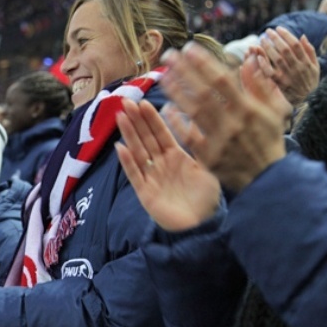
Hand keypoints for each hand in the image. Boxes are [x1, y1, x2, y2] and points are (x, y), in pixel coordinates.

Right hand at [115, 99, 220, 231]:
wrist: (203, 225)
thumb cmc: (206, 197)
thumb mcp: (207, 166)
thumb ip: (198, 144)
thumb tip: (192, 119)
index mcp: (176, 156)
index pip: (161, 133)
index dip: (152, 118)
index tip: (143, 102)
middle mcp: (161, 164)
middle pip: (146, 138)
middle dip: (136, 120)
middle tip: (125, 101)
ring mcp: (152, 177)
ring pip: (138, 152)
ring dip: (129, 135)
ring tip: (120, 117)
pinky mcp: (145, 193)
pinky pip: (135, 175)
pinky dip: (128, 162)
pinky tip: (120, 148)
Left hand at [159, 43, 286, 191]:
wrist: (267, 178)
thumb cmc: (269, 140)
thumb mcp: (275, 111)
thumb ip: (260, 85)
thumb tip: (250, 59)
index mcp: (248, 109)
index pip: (222, 80)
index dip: (204, 63)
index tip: (189, 48)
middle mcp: (232, 123)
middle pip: (204, 93)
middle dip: (185, 72)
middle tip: (168, 56)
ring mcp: (219, 141)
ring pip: (193, 113)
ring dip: (176, 93)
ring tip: (163, 76)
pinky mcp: (208, 157)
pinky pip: (188, 137)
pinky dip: (177, 122)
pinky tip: (166, 108)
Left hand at [255, 27, 319, 106]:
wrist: (310, 102)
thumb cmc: (311, 83)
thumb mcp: (316, 67)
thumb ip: (310, 51)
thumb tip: (302, 36)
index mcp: (306, 62)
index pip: (295, 44)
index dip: (286, 35)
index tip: (278, 28)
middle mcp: (297, 68)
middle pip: (285, 49)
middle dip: (275, 38)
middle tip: (268, 31)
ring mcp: (289, 76)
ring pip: (277, 59)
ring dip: (269, 48)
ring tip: (262, 40)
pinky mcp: (281, 84)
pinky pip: (271, 74)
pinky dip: (265, 65)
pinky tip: (259, 57)